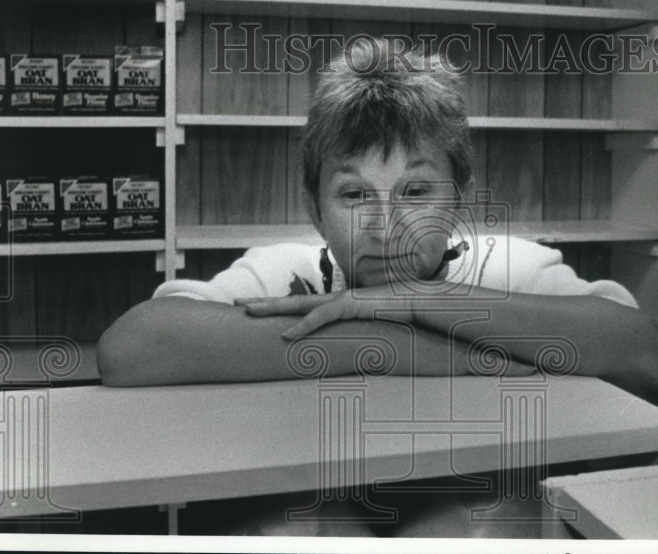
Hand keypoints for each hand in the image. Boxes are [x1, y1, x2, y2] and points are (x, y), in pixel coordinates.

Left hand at [236, 286, 414, 340]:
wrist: (421, 303)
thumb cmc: (398, 318)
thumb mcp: (370, 332)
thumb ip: (355, 339)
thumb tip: (344, 356)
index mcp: (336, 306)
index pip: (300, 307)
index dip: (277, 308)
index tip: (256, 312)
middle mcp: (334, 300)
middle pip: (291, 301)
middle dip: (263, 303)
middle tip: (236, 305)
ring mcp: (341, 300)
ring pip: (299, 304)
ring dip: (272, 308)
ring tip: (249, 312)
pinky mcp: (351, 305)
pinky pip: (322, 316)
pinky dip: (303, 326)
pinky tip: (286, 335)